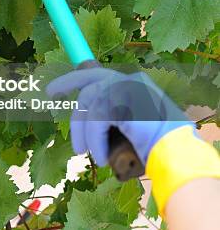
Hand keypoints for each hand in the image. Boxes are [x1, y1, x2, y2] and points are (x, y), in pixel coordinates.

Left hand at [46, 67, 191, 166]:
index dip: (75, 78)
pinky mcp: (122, 101)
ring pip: (89, 104)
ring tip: (86, 152)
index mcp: (135, 83)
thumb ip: (116, 115)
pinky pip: (96, 120)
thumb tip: (91, 119)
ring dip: (84, 131)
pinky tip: (101, 155)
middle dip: (66, 83)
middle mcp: (130, 80)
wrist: (178, 153)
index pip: (100, 74)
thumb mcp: (136, 122)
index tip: (57, 86)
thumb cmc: (160, 145)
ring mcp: (127, 88)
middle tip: (50, 93)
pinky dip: (94, 140)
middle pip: (89, 78)